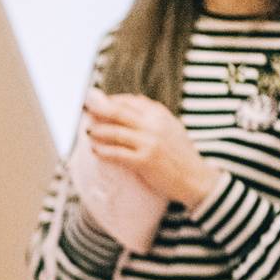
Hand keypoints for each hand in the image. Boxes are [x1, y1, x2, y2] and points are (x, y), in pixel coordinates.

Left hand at [84, 90, 222, 209]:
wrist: (196, 179)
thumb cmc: (182, 154)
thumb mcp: (172, 127)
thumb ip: (154, 114)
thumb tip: (133, 99)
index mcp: (161, 115)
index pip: (130, 101)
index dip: (111, 100)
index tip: (98, 101)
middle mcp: (154, 126)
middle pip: (119, 113)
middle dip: (98, 108)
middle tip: (84, 107)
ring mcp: (148, 143)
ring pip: (115, 132)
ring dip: (97, 131)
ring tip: (87, 131)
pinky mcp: (144, 161)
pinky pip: (116, 154)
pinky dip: (103, 151)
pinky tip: (94, 150)